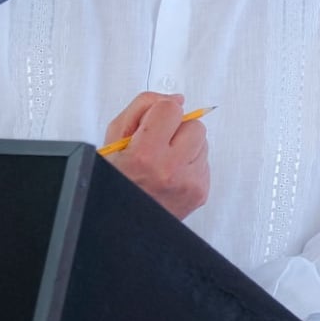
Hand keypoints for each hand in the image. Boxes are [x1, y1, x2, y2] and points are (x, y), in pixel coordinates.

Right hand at [103, 92, 209, 218]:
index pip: (171, 108)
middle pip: (194, 124)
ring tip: (163, 162)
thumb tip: (176, 98)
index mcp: (145, 155)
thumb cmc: (115, 179)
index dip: (159, 113)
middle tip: (157, 144)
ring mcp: (189, 184)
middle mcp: (171, 171)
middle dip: (176, 129)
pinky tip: (171, 174)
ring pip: (202, 142)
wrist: (121, 222)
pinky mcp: (200, 193)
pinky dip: (190, 164)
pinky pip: (205, 162)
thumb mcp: (114, 139)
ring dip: (185, 147)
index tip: (150, 125)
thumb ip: (142, 108)